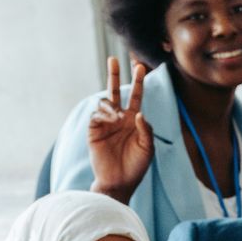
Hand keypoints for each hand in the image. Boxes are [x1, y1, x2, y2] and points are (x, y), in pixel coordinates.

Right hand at [87, 56, 153, 204]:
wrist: (119, 182)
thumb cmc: (136, 166)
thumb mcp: (147, 148)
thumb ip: (145, 129)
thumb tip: (137, 113)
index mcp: (133, 121)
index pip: (136, 97)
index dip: (138, 83)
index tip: (141, 67)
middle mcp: (119, 119)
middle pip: (115, 92)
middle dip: (114, 75)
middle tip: (114, 59)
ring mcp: (105, 123)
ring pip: (105, 102)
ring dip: (111, 104)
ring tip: (117, 115)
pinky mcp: (94, 130)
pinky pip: (96, 115)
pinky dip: (104, 114)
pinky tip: (111, 119)